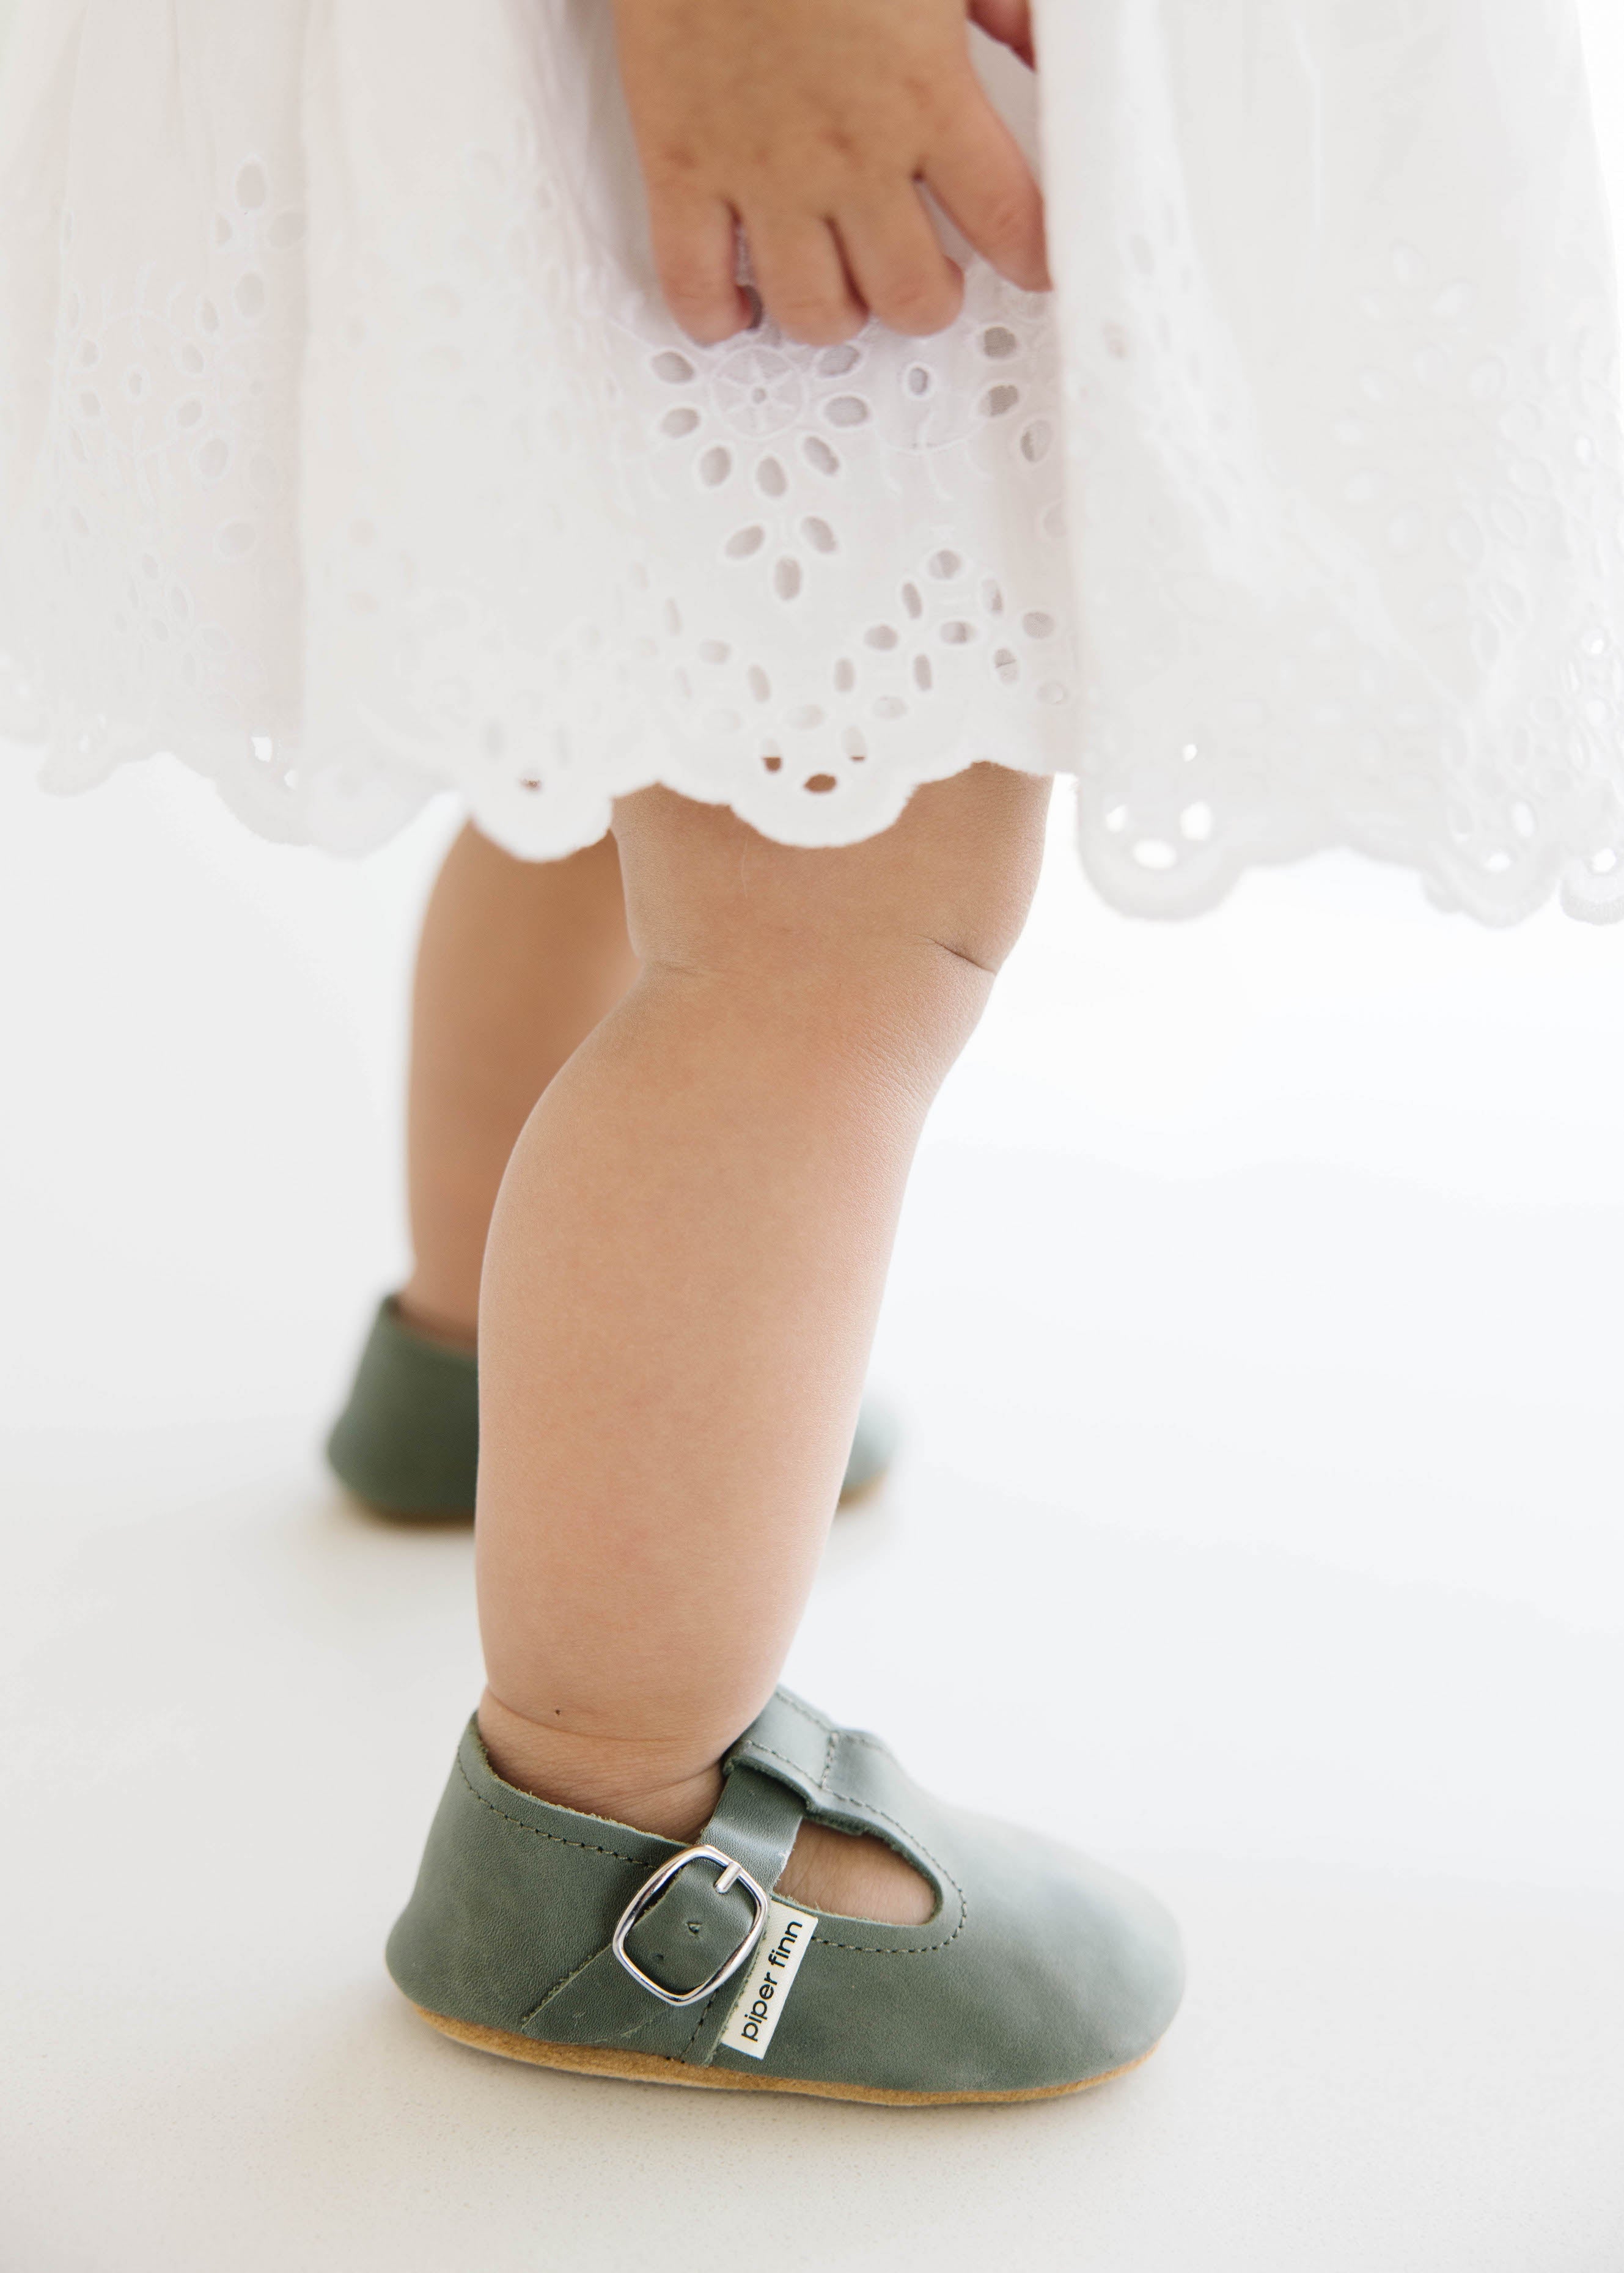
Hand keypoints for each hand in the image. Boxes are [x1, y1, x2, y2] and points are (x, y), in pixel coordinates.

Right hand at [609, 0, 1048, 346]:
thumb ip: (1011, 9)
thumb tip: (1050, 55)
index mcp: (924, 95)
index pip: (1008, 225)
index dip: (1032, 258)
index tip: (1032, 261)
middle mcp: (847, 152)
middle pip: (911, 294)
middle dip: (930, 296)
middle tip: (931, 275)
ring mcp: (760, 169)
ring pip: (815, 311)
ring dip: (840, 315)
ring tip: (846, 291)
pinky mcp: (682, 163)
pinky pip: (695, 281)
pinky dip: (717, 313)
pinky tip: (739, 306)